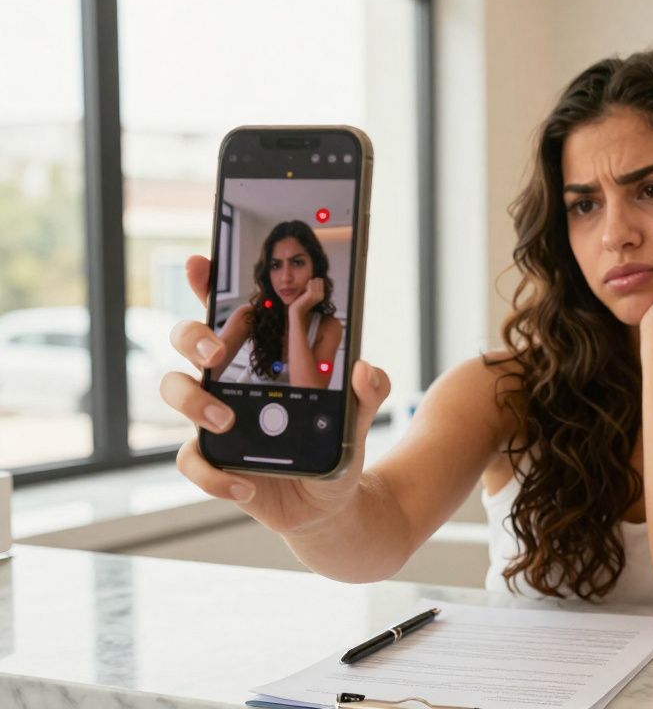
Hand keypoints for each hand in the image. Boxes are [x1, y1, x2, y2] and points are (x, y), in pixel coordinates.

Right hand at [159, 255, 390, 534]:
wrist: (329, 501)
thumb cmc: (333, 446)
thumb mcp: (357, 418)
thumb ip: (366, 393)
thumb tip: (364, 368)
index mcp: (262, 361)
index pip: (231, 315)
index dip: (209, 285)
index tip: (201, 261)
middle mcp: (230, 383)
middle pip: (187, 341)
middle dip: (194, 336)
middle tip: (217, 351)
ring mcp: (215, 420)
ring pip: (176, 391)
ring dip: (195, 402)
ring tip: (229, 420)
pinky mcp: (213, 461)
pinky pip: (191, 460)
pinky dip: (214, 476)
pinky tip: (244, 487)